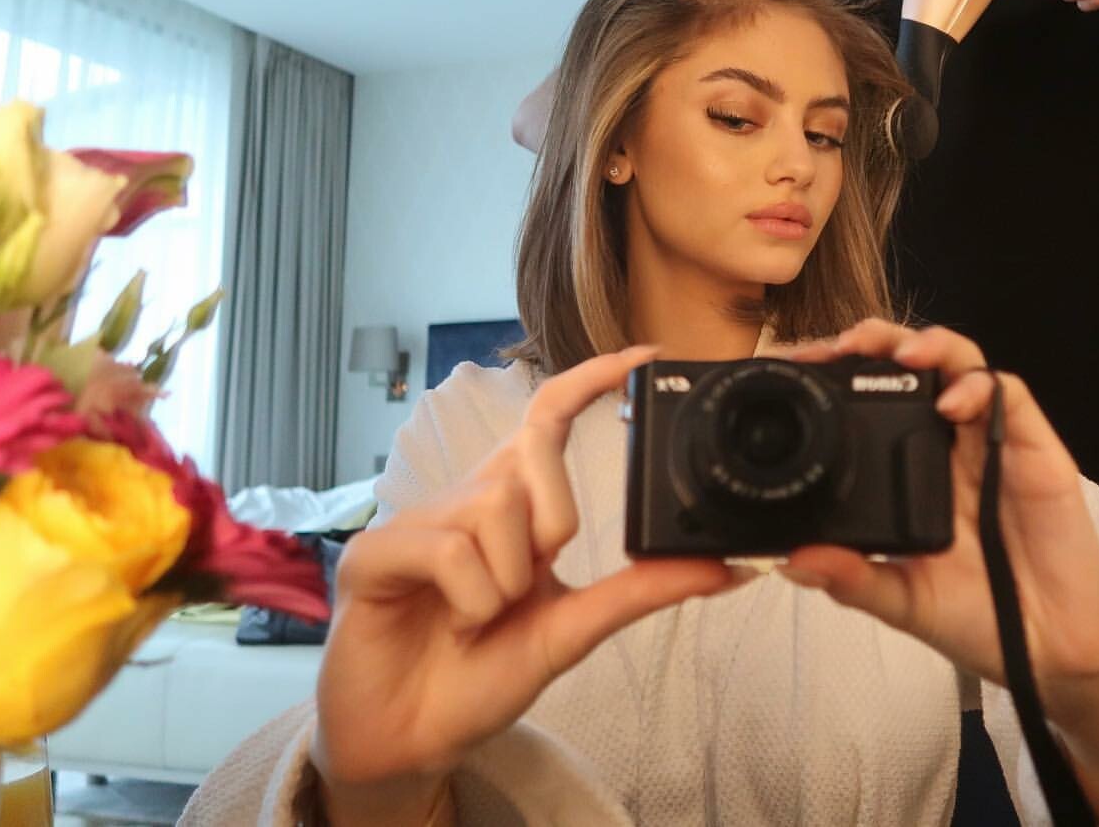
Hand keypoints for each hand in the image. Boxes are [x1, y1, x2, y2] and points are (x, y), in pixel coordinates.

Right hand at [312, 345, 736, 789]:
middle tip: (527, 587)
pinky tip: (451, 623)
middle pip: (534, 452)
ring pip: (496, 506)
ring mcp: (418, 520)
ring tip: (479, 618)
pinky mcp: (374, 552)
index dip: (591, 380)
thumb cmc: (482, 676)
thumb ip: (641, 591)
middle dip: (553, 524)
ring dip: (504, 582)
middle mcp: (468, 498)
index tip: (647, 357)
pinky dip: (469, 600)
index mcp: (513, 506)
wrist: (411, 740)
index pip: (548, 419)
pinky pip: (447, 548)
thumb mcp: (573, 629)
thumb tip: (724, 567)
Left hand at [782, 320, 1098, 717]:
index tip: (795, 371)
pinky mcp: (1035, 449)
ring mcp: (990, 442)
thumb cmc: (975, 616)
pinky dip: (981, 389)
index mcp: (909, 467)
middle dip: (877, 341)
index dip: (836, 375)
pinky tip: (954, 406)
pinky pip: (1011, 397)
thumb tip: (792, 562)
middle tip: (841, 345)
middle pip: (913, 366)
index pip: (870, 398)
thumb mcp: (901, 600)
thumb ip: (851, 579)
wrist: (1045, 649)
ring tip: (901, 354)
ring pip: (961, 363)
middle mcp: (948, 444)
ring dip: (930, 346)